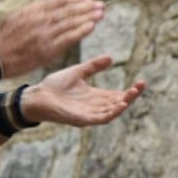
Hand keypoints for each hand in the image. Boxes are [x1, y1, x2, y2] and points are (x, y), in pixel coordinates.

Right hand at [0, 0, 105, 76]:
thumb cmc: (7, 40)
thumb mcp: (16, 18)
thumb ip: (35, 11)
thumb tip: (54, 4)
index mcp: (30, 11)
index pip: (57, 1)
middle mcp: (37, 20)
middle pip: (67, 10)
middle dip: (86, 6)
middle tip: (101, 5)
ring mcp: (43, 34)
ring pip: (70, 23)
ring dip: (88, 17)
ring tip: (101, 13)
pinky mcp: (47, 49)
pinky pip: (68, 38)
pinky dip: (80, 31)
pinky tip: (92, 27)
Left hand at [20, 55, 146, 126]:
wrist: (36, 96)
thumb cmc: (53, 86)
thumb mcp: (78, 73)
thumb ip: (93, 67)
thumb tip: (111, 58)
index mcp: (95, 97)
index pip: (118, 95)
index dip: (131, 91)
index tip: (142, 82)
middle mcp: (95, 107)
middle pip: (118, 103)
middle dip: (131, 96)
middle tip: (141, 86)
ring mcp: (89, 114)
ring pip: (112, 111)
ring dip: (124, 103)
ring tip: (133, 94)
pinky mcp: (82, 119)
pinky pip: (101, 118)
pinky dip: (112, 113)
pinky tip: (121, 105)